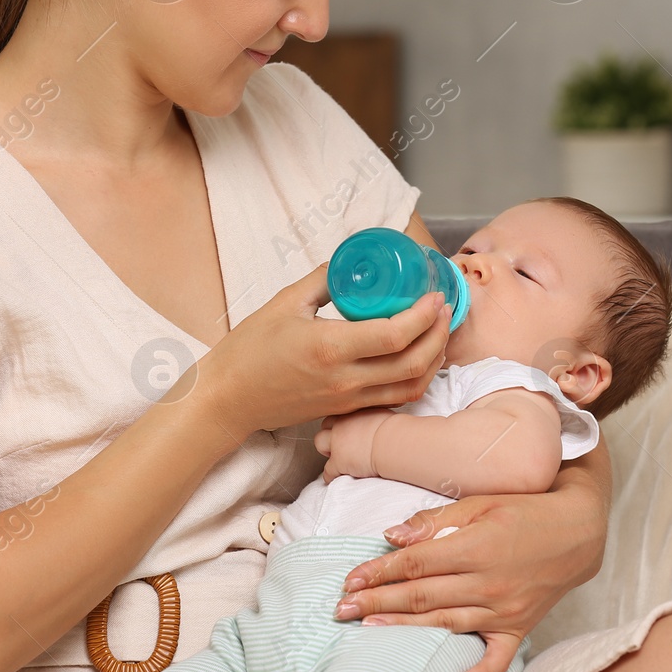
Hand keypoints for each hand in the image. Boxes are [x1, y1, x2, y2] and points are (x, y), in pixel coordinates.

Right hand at [195, 261, 452, 437]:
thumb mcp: (285, 302)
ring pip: (410, 386)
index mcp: (330, 348)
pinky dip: (416, 379)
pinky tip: (419, 358)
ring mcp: (347, 399)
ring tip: (439, 331)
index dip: (424, 315)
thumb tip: (352, 261)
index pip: (395, 335)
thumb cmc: (249, 350)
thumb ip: (324, 279)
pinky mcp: (345, 410)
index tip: (434, 294)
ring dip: (433, 360)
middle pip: (413, 363)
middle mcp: (345, 379)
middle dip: (438, 335)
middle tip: (443, 308)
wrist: (228, 399)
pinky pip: (394, 398)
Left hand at [315, 407, 394, 481]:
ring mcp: (337, 443)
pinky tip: (338, 478)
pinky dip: (331, 476)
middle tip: (341, 446)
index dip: (340, 425)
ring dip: (327, 452)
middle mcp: (342, 424)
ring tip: (338, 459)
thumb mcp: (384, 414)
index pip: (338, 416)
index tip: (347, 432)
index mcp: (353, 412)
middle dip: (330, 436)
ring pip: (319, 444)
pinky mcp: (338, 462)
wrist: (394, 442)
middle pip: (324, 426)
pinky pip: (328, 471)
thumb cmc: (397, 430)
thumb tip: (380, 421)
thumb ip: (374, 416)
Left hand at [332, 447, 611, 671]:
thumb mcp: (480, 503)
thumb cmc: (525, 510)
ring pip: (445, 622)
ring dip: (405, 627)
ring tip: (368, 629)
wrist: (578, 532)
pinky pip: (499, 656)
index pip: (416, 563)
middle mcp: (488, 583)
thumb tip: (393, 535)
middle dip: (378, 601)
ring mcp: (505, 609)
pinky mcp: (519, 627)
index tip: (351, 579)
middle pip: (422, 595)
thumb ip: (436, 522)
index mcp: (476, 548)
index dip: (380, 571)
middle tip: (342, 608)